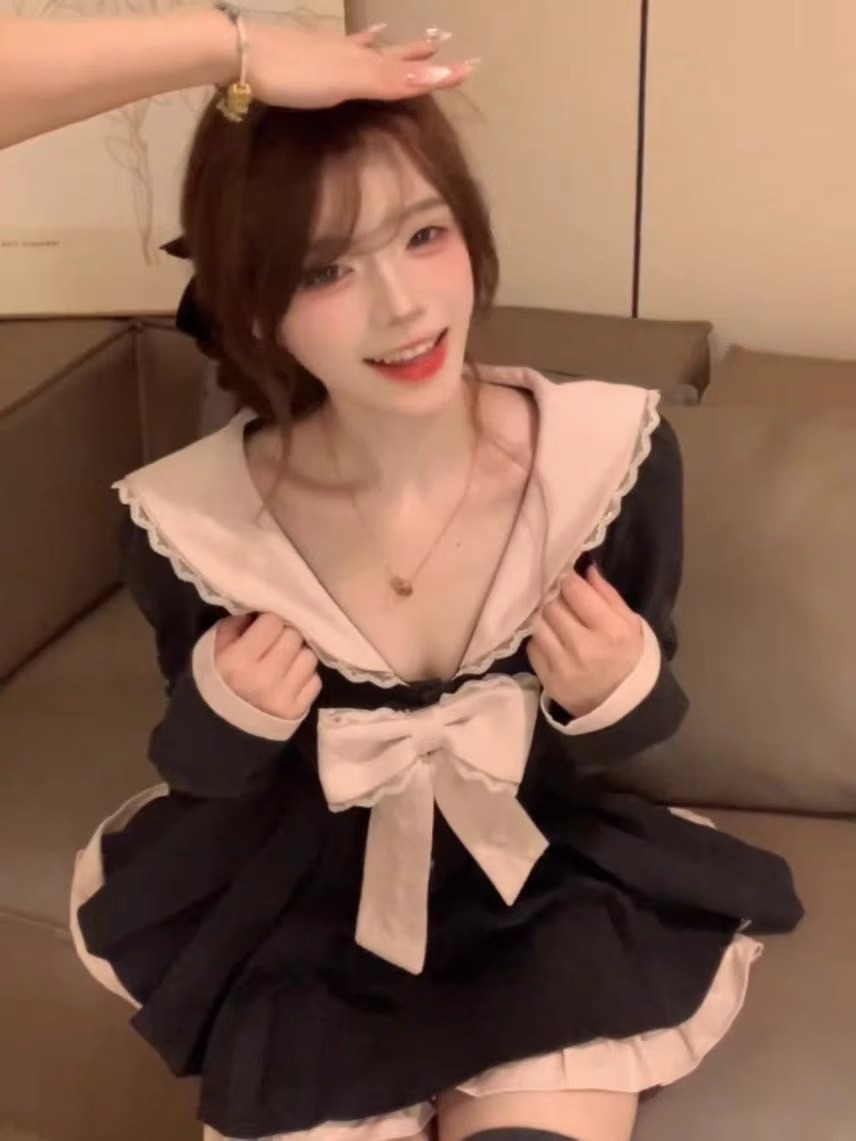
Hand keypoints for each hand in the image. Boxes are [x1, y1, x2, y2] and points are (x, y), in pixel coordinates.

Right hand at [215, 612, 320, 719]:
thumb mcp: (217, 646)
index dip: (269, 622)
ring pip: (309, 656)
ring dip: (298, 655)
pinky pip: (315, 680)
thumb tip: (264, 609)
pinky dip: (305, 677)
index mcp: (238, 661)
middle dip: (286, 636)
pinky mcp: (297, 710)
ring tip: (285, 661)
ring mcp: (282, 696)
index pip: (273, 622)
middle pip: (294, 636)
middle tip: (276, 643)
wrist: (224, 723)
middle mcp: (263, 678)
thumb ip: (237, 623)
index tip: (264, 628)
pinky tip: (290, 679)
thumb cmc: (220, 677)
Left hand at [245, 23, 475, 108]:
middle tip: (446, 49)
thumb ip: (391, 79)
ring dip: (396, 48)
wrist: (241, 54)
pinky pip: (344, 47)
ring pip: (373, 50)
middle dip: (420, 56)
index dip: (437, 73)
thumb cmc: (295, 74)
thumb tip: (439, 73)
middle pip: (394, 56)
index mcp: (364, 62)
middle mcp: (353, 53)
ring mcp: (330, 52)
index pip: (409, 70)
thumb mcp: (348, 81)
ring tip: (418, 41)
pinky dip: (360, 42)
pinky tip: (363, 37)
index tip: (468, 70)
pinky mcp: (308, 54)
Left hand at [527, 564, 643, 717]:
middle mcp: (583, 646)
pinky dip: (539, 637)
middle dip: (554, 595)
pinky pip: (532, 645)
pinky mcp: (547, 678)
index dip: (567, 578)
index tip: (566, 576)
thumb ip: (607, 595)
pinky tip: (552, 639)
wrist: (623, 707)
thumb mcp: (630, 624)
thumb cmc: (628, 658)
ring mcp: (562, 664)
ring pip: (538, 622)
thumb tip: (585, 568)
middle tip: (558, 594)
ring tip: (553, 615)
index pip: (574, 590)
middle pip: (551, 604)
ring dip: (543, 615)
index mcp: (610, 630)